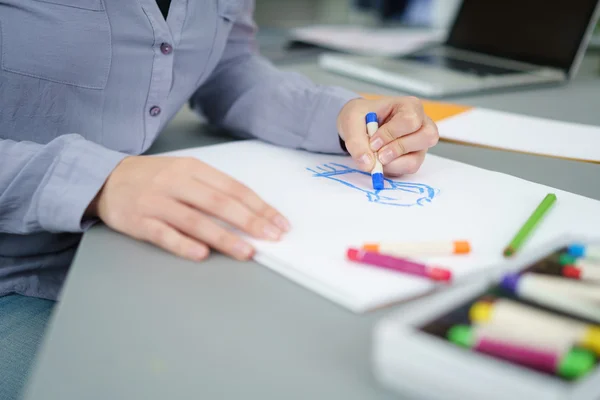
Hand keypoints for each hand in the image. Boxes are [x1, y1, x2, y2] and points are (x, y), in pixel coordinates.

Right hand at [88, 156, 289, 260]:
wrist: (106, 179)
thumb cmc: (154, 178)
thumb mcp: (186, 172)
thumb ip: (214, 189)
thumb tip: (252, 212)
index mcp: (193, 168)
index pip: (234, 188)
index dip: (259, 207)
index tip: (279, 223)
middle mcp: (176, 183)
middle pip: (219, 203)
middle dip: (249, 221)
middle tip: (271, 238)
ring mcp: (156, 202)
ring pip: (195, 220)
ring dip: (223, 237)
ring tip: (246, 252)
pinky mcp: (138, 221)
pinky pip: (164, 234)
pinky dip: (183, 245)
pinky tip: (202, 255)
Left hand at [337, 96, 438, 175]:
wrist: (359, 126)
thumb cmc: (361, 117)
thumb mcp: (351, 121)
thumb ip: (356, 141)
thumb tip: (367, 164)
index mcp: (410, 106)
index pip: (409, 120)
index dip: (390, 134)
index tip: (372, 141)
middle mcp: (421, 123)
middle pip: (426, 137)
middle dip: (397, 149)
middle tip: (378, 154)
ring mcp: (420, 142)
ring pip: (417, 158)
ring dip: (393, 162)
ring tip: (377, 158)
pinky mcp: (415, 157)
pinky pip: (410, 168)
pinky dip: (393, 169)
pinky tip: (382, 161)